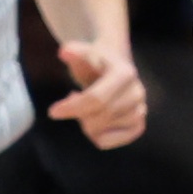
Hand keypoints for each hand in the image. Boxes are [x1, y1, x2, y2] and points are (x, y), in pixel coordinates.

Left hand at [47, 33, 148, 149]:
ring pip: (100, 132)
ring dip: (85, 122)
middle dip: (78, 114)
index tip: (52, 111)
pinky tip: (95, 119)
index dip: (72, 108)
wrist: (113, 69)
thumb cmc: (93, 62)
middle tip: (71, 100)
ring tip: (87, 106)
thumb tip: (64, 51)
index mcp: (125, 73)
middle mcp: (137, 93)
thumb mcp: (82, 53)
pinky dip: (94, 134)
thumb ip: (73, 52)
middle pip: (97, 118)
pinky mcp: (138, 127)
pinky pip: (106, 142)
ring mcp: (140, 111)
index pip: (96, 99)